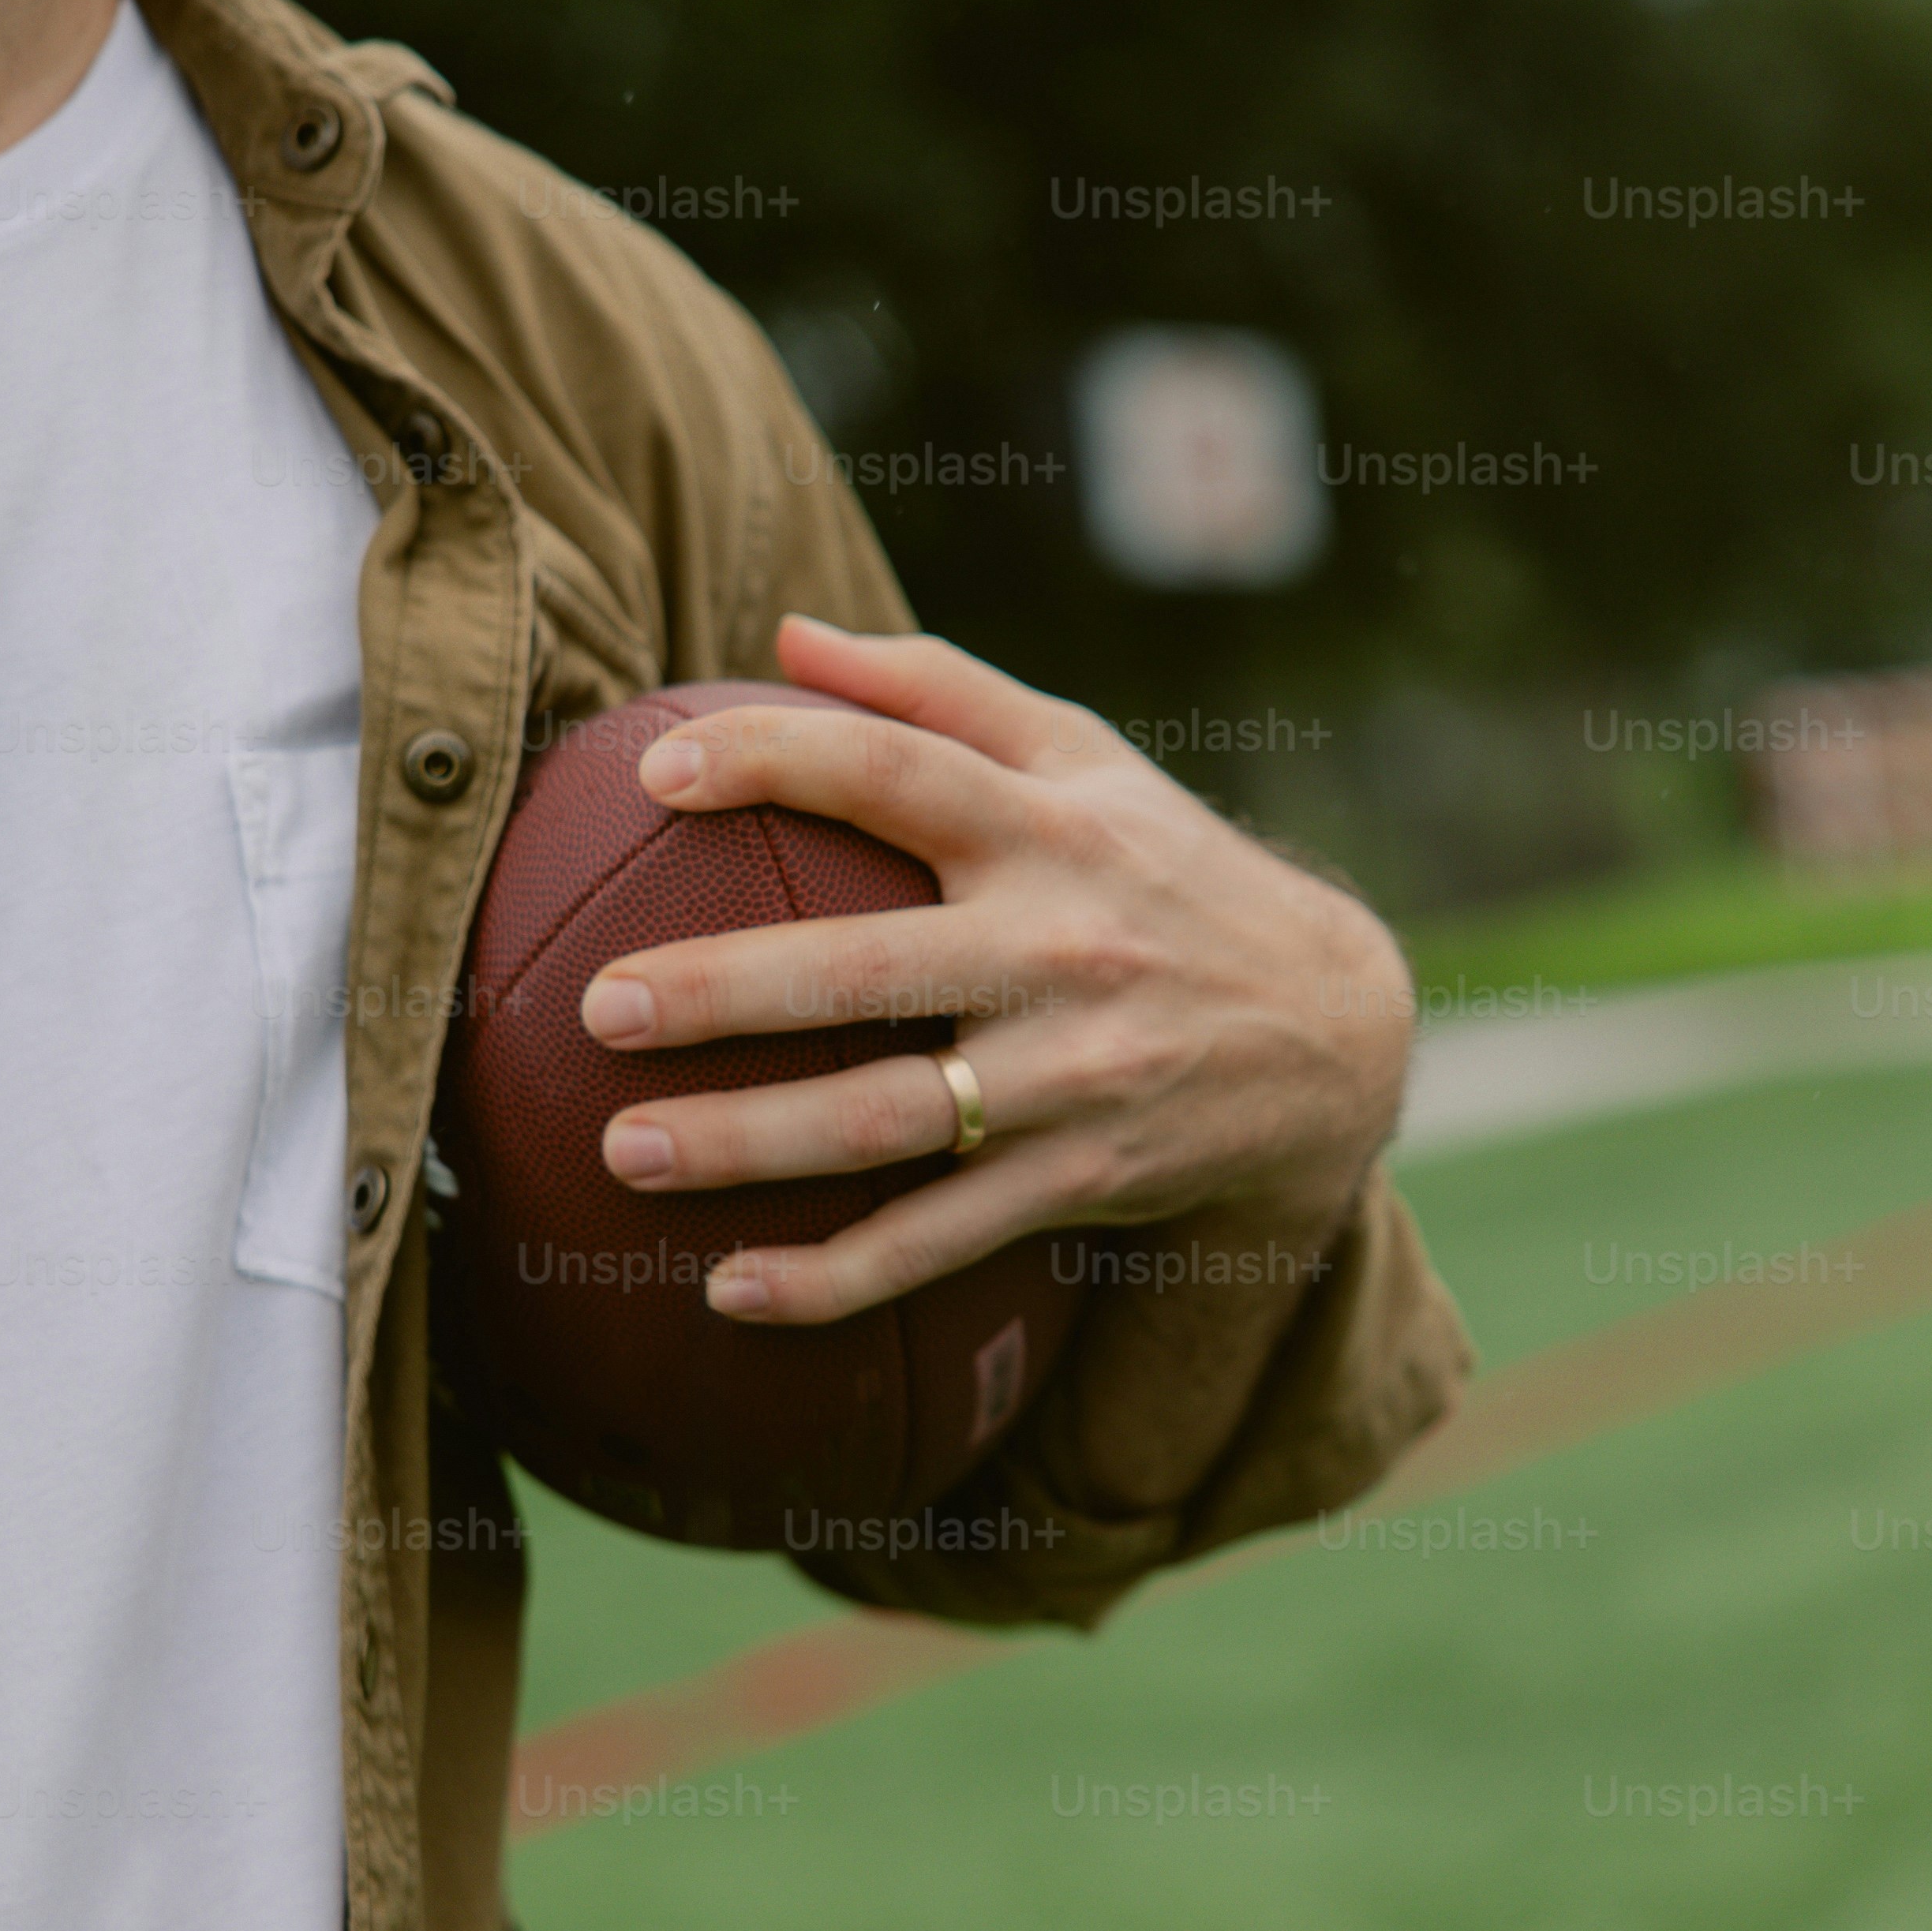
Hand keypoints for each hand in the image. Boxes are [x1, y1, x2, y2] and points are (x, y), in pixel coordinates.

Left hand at [578, 617, 1414, 1324]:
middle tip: (600, 1009)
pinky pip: (940, 1239)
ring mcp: (1073, 1075)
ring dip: (749, 1145)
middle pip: (871, 969)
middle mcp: (1061, 948)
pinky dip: (835, 1278)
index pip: (899, 773)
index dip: (778, 761)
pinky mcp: (1082, 1180)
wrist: (1331, 1031)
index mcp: (1048, 828)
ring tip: (621, 1152)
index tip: (660, 776)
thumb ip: (937, 693)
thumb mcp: (1084, 758)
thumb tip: (783, 636)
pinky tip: (727, 1294)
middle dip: (728, 991)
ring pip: (891, 1120)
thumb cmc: (1162, 870)